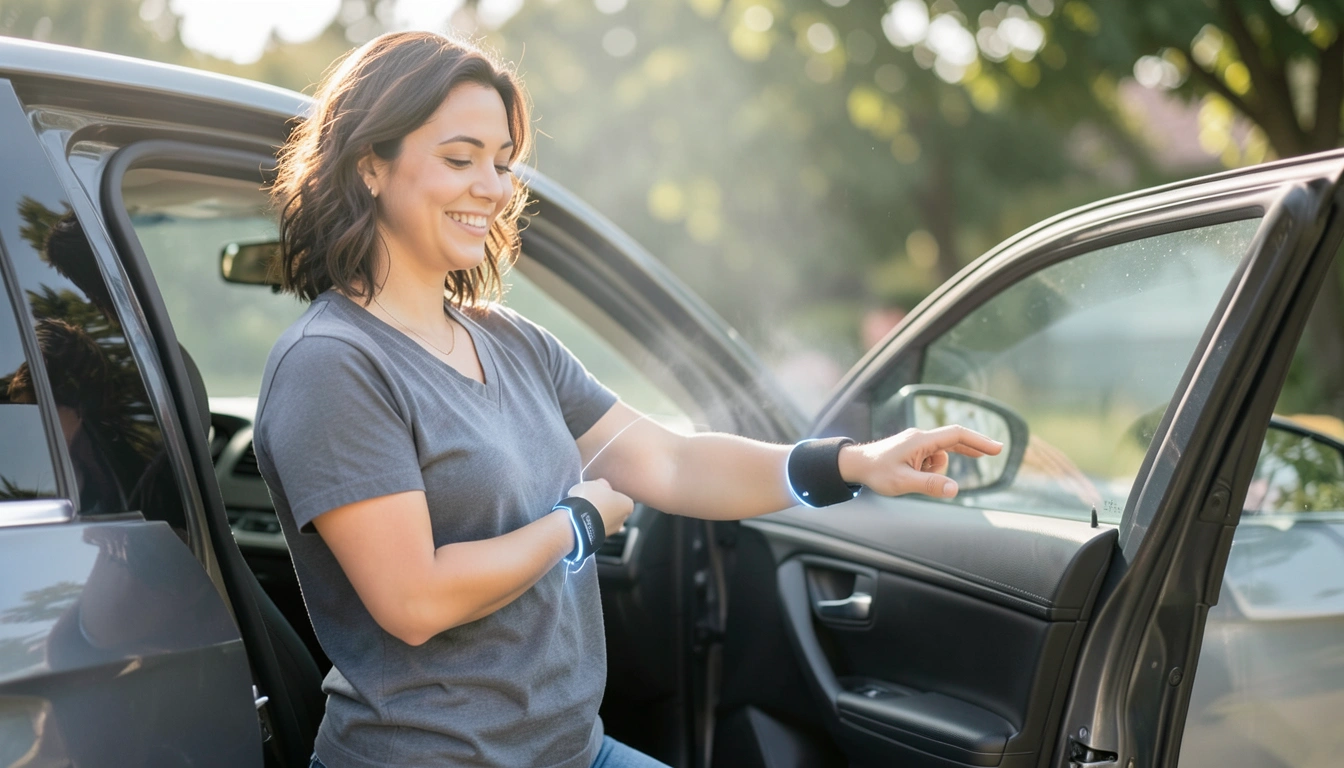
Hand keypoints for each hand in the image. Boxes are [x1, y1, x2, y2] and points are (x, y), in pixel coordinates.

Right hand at [567, 478, 633, 534]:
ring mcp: (611, 531)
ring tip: (583, 508)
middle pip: (613, 509)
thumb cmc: (590, 500)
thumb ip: (603, 484)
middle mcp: (622, 520)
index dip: (608, 493)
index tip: (599, 491)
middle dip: (603, 505)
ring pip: (604, 519)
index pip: (620, 497)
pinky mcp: (598, 538)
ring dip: (595, 514)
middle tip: (591, 498)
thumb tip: (602, 486)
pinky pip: (594, 527)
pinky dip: (589, 523)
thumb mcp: (597, 484)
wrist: (577, 520)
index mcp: (627, 505)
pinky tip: (580, 517)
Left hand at [839, 426, 1002, 498]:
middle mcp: (921, 438)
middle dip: (973, 448)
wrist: (856, 464)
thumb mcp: (903, 482)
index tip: (997, 448)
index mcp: (921, 441)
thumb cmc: (877, 472)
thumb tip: (954, 489)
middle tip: (996, 452)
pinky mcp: (914, 449)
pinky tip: (914, 476)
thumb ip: (929, 485)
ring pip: (941, 457)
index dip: (978, 441)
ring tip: (910, 478)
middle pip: (955, 440)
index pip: (956, 435)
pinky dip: (930, 469)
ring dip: (936, 470)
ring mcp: (917, 443)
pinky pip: (932, 459)